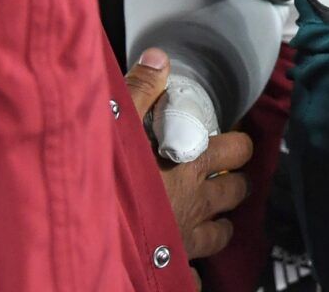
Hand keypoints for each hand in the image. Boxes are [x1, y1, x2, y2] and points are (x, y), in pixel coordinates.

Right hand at [123, 50, 253, 263]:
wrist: (90, 229)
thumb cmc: (108, 176)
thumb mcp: (118, 121)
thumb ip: (139, 88)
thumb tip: (159, 57)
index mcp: (190, 164)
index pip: (236, 150)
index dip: (239, 145)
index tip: (232, 141)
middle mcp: (196, 201)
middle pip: (236, 191)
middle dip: (234, 183)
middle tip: (223, 177)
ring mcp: (187, 237)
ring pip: (222, 234)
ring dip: (219, 223)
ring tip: (209, 216)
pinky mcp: (172, 268)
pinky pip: (192, 275)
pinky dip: (190, 270)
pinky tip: (181, 262)